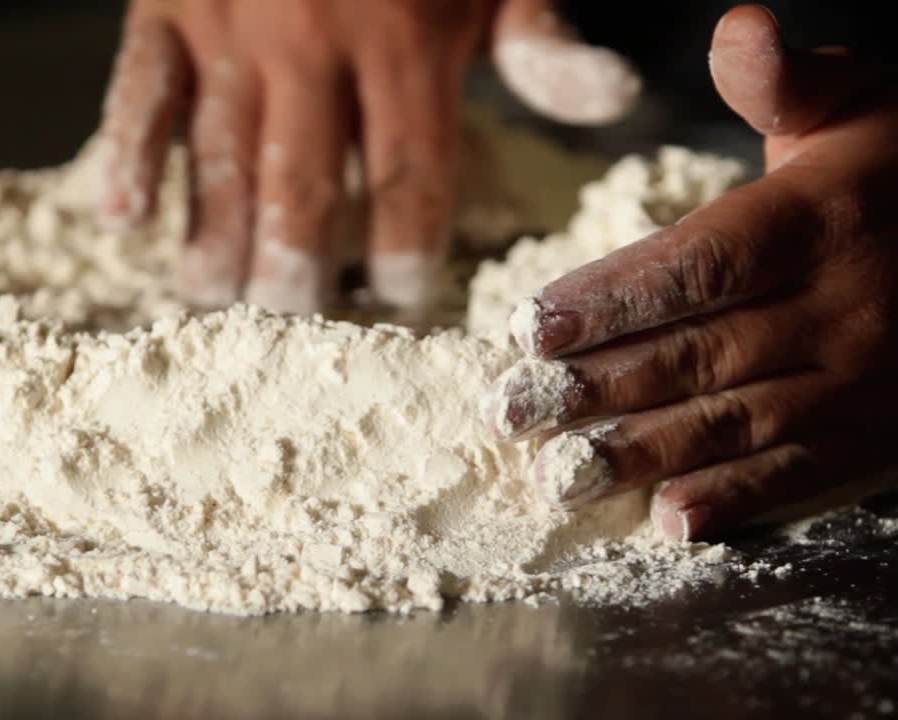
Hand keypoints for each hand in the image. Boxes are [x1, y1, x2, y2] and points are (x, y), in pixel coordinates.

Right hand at [95, 0, 639, 313]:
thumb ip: (539, 34)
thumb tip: (612, 99)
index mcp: (405, 37)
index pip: (406, 171)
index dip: (403, 247)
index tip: (398, 299)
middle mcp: (312, 40)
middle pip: (302, 183)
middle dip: (296, 265)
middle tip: (290, 321)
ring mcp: (229, 24)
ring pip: (218, 152)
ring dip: (212, 234)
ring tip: (211, 297)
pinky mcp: (165, 4)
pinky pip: (137, 90)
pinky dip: (126, 154)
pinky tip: (122, 221)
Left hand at [487, 5, 897, 541]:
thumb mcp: (855, 105)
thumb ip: (784, 80)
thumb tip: (738, 27)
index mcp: (822, 219)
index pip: (699, 266)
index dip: (611, 300)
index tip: (531, 327)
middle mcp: (844, 305)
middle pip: (699, 353)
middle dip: (596, 386)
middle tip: (512, 411)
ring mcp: (865, 379)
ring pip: (735, 422)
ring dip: (642, 454)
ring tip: (562, 475)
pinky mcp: (879, 433)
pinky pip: (802, 473)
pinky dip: (735, 501)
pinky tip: (670, 522)